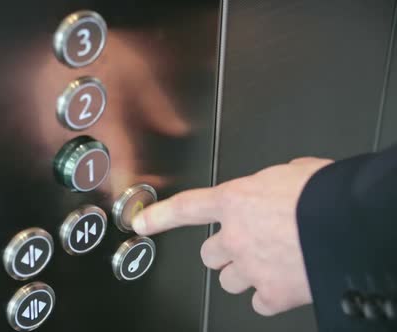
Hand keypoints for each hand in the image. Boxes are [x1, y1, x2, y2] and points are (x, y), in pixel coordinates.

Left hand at [132, 157, 332, 315]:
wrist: (353, 221)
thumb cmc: (326, 191)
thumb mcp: (292, 172)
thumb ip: (271, 183)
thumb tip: (278, 186)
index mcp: (236, 200)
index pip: (186, 208)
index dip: (160, 217)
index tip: (141, 223)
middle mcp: (236, 236)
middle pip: (209, 254)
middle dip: (223, 251)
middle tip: (244, 246)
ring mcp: (252, 268)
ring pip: (229, 281)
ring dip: (242, 274)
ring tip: (266, 264)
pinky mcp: (275, 293)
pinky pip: (259, 302)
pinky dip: (268, 296)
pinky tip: (282, 285)